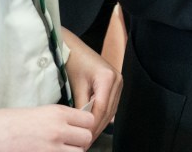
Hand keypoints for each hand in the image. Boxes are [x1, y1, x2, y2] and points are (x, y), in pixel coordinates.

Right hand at [0, 106, 94, 150]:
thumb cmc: (6, 124)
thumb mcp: (37, 113)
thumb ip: (59, 120)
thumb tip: (74, 127)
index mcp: (57, 113)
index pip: (88, 120)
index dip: (84, 127)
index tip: (76, 131)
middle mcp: (57, 130)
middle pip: (86, 138)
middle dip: (79, 143)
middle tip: (67, 144)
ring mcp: (51, 148)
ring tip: (57, 150)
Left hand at [61, 28, 122, 142]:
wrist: (74, 48)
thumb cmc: (73, 63)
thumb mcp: (76, 85)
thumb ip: (81, 105)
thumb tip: (82, 125)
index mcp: (108, 78)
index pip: (101, 109)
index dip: (92, 126)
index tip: (83, 139)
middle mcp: (117, 80)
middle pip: (108, 111)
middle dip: (96, 128)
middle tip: (85, 143)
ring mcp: (118, 82)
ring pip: (111, 110)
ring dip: (100, 124)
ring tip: (89, 137)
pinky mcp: (115, 84)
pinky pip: (110, 105)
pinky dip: (102, 116)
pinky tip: (94, 125)